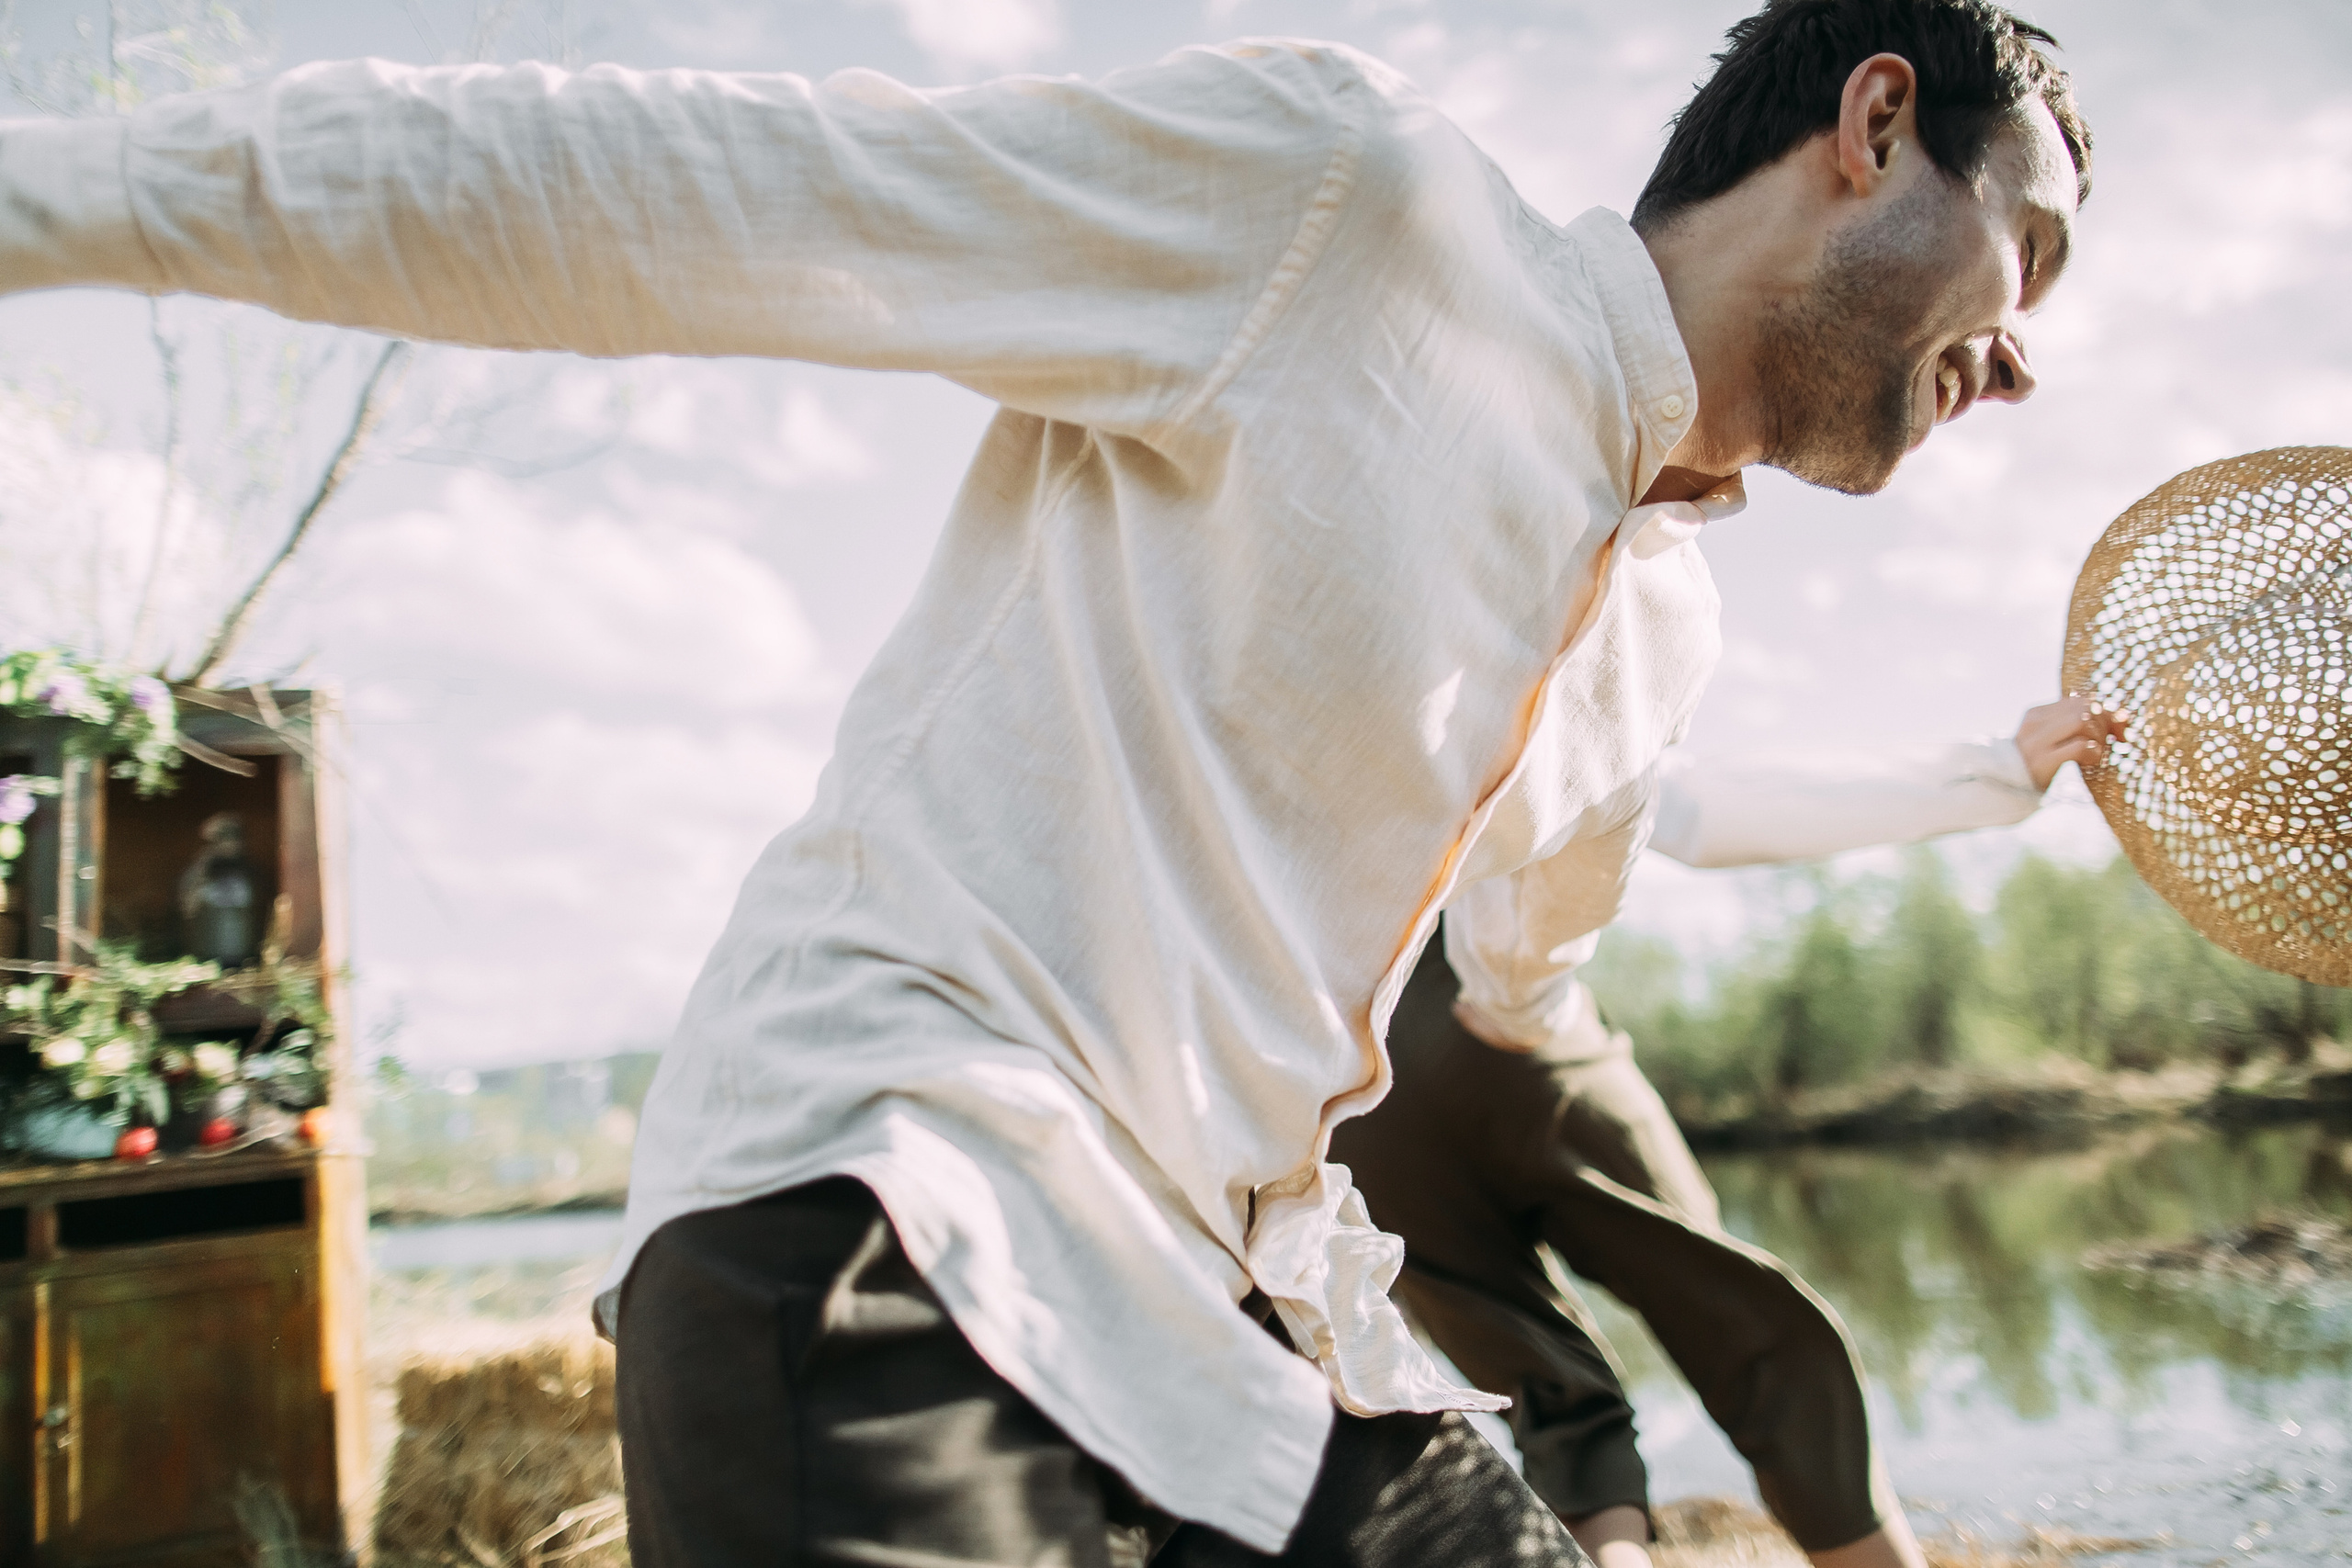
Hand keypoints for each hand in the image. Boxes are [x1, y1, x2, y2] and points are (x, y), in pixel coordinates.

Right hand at [2014, 696, 2128, 791]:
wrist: (2005, 790)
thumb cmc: (2039, 765)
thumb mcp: (2055, 740)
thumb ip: (2082, 725)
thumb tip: (2125, 717)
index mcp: (2036, 713)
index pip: (2080, 699)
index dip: (2105, 713)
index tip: (2116, 732)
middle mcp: (2034, 723)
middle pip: (2083, 707)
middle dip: (2104, 724)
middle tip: (2107, 743)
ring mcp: (2036, 743)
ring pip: (2081, 721)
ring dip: (2098, 737)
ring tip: (2096, 753)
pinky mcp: (2042, 762)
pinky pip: (2080, 746)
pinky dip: (2094, 753)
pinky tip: (2090, 763)